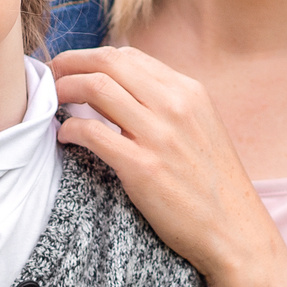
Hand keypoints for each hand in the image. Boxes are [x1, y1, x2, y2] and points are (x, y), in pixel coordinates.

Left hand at [48, 45, 273, 280]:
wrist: (234, 229)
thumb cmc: (212, 183)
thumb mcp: (200, 126)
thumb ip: (167, 104)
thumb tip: (124, 86)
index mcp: (189, 91)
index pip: (129, 56)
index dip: (92, 57)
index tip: (73, 68)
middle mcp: (175, 105)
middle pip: (108, 62)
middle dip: (71, 63)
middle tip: (52, 76)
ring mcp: (160, 135)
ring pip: (96, 88)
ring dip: (65, 90)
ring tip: (54, 102)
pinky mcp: (143, 167)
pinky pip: (92, 132)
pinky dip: (70, 129)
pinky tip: (65, 136)